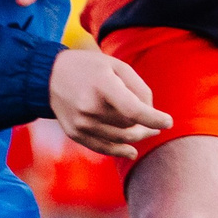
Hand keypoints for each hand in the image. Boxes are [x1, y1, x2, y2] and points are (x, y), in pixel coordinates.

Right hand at [49, 48, 168, 158]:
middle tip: (156, 124)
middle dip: (147, 126)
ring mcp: (80, 123)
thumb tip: (150, 113)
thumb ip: (138, 88)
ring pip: (120, 139)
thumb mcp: (116, 66)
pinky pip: (103, 148)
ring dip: (137, 137)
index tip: (168, 122)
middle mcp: (89, 108)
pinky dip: (120, 151)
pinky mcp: (75, 133)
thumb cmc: (89, 67)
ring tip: (147, 132)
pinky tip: (132, 151)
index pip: (132, 110)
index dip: (153, 119)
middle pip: (128, 126)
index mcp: (102, 86)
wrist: (49, 76)